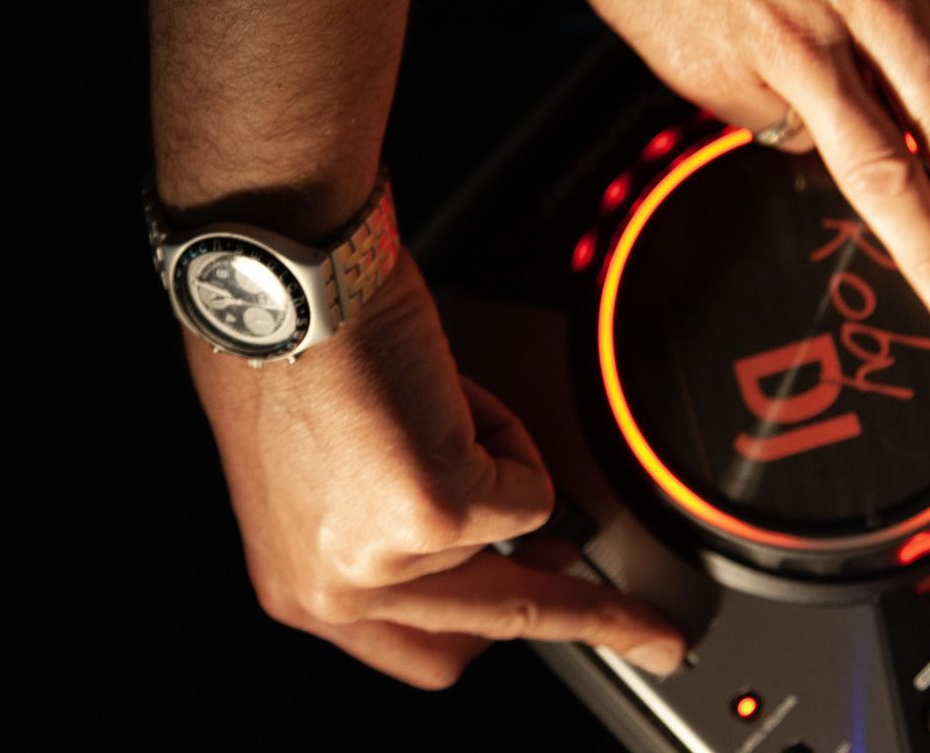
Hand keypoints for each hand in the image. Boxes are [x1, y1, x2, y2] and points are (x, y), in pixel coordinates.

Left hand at [187, 251, 686, 687]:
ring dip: (496, 451)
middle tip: (653, 633)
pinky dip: (505, 424)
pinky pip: (531, 487)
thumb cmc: (282, 341)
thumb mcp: (315, 468)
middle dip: (591, 622)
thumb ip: (380, 521)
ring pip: (517, 535)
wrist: (276, 281)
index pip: (422, 649)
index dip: (491, 632)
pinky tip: (441, 389)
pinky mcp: (439, 513)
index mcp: (299, 585)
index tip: (541, 621)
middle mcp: (332, 592)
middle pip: (495, 628)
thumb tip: (478, 530)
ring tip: (433, 394)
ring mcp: (387, 561)